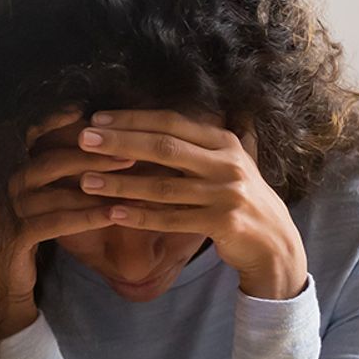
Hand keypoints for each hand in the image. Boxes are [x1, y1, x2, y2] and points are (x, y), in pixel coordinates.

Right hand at [0, 109, 135, 338]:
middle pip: (47, 161)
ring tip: (131, 178)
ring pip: (53, 191)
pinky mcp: (10, 240)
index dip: (53, 123)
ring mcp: (1, 214)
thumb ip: (51, 183)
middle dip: (91, 153)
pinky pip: (53, 223)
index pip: (28, 140)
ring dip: (96, 184)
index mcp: (5, 175)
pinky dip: (85, 217)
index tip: (85, 109)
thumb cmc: (24, 247)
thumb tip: (90, 154)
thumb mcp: (36, 210)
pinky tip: (113, 214)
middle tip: (129, 149)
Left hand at [76, 110, 307, 300]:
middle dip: (120, 142)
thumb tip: (154, 117)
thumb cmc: (238, 196)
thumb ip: (196, 142)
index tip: (98, 118)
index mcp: (224, 140)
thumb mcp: (227, 162)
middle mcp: (227, 162)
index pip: (172, 122)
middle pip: (165, 148)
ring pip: (163, 187)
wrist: (274, 241)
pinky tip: (113, 213)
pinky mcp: (222, 223)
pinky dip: (140, 217)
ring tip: (86, 181)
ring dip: (121, 183)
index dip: (134, 119)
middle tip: (84, 140)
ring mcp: (226, 193)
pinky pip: (172, 219)